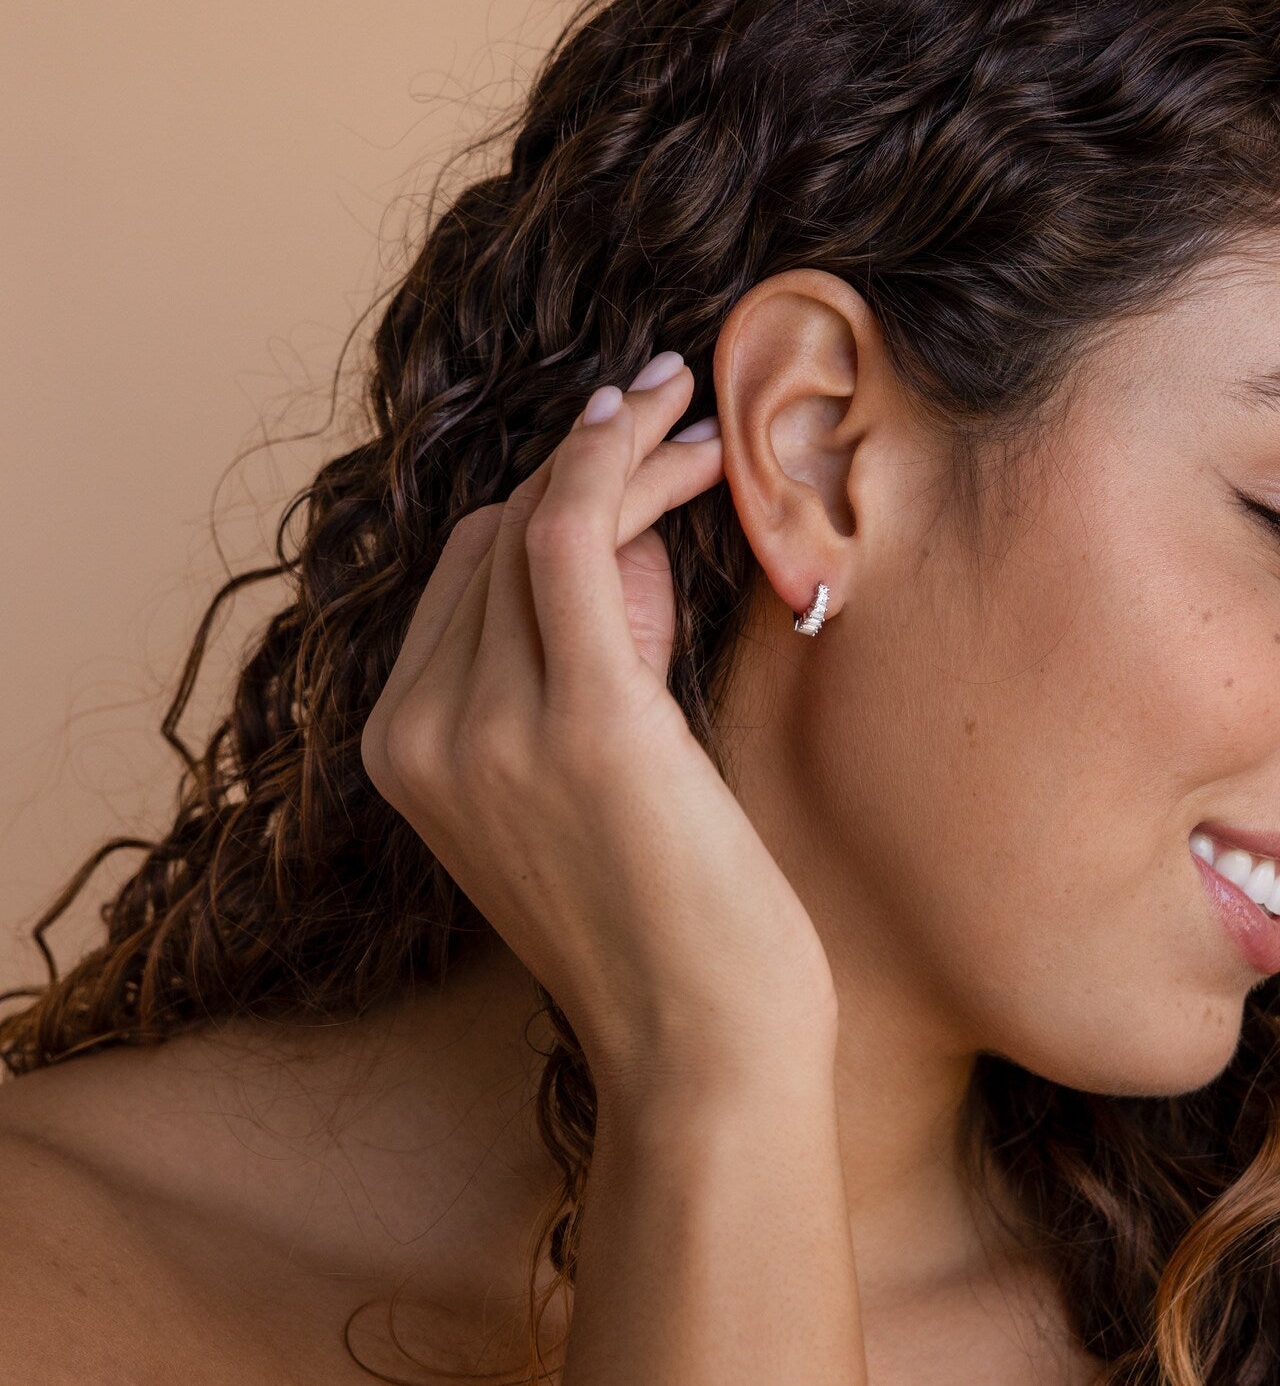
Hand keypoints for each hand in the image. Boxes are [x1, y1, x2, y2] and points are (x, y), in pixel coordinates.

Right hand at [360, 355, 837, 1100]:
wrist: (700, 1055)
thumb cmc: (665, 925)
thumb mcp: (580, 785)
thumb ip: (570, 669)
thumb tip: (621, 541)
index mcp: (404, 752)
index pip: (465, 577)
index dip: (549, 499)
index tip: (630, 454)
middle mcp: (420, 733)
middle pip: (494, 536)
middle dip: (590, 457)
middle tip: (678, 412)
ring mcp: (484, 727)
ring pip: (538, 519)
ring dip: (621, 441)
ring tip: (694, 399)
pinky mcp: (577, 718)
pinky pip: (572, 535)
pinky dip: (621, 461)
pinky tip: (683, 428)